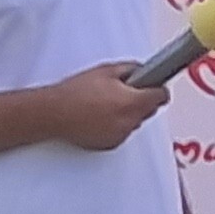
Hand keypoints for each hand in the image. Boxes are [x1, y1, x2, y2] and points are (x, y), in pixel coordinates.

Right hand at [40, 63, 174, 153]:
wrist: (52, 113)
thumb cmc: (75, 93)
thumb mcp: (106, 71)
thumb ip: (131, 69)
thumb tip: (144, 70)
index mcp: (132, 102)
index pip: (161, 96)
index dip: (157, 89)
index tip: (154, 85)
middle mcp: (130, 121)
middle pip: (150, 110)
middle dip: (142, 100)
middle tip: (124, 92)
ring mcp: (121, 135)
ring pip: (135, 122)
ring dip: (128, 113)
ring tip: (106, 104)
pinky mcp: (110, 144)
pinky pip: (122, 132)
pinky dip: (116, 125)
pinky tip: (99, 116)